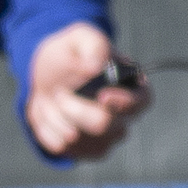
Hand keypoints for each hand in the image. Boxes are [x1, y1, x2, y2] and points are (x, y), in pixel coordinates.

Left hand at [21, 23, 147, 162]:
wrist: (46, 76)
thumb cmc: (70, 54)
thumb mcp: (80, 37)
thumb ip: (93, 44)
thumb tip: (96, 66)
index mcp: (132, 85)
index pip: (142, 101)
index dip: (124, 103)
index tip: (102, 96)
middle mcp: (125, 115)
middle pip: (105, 125)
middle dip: (74, 108)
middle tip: (60, 92)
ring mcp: (108, 137)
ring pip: (79, 138)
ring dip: (57, 115)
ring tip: (55, 98)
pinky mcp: (87, 150)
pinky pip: (63, 147)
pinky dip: (49, 128)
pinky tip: (52, 113)